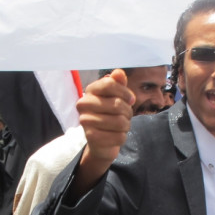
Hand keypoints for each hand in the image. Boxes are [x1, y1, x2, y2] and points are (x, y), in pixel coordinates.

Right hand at [71, 69, 134, 197]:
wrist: (101, 141)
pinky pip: (119, 136)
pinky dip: (122, 137)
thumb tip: (118, 73)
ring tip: (121, 126)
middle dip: (128, 112)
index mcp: (89, 90)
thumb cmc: (110, 114)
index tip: (131, 100)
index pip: (109, 84)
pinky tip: (116, 136)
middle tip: (126, 116)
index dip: (125, 92)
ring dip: (126, 125)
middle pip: (117, 104)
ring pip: (120, 122)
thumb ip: (118, 84)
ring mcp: (85, 121)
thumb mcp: (116, 97)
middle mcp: (83, 104)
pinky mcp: (91, 137)